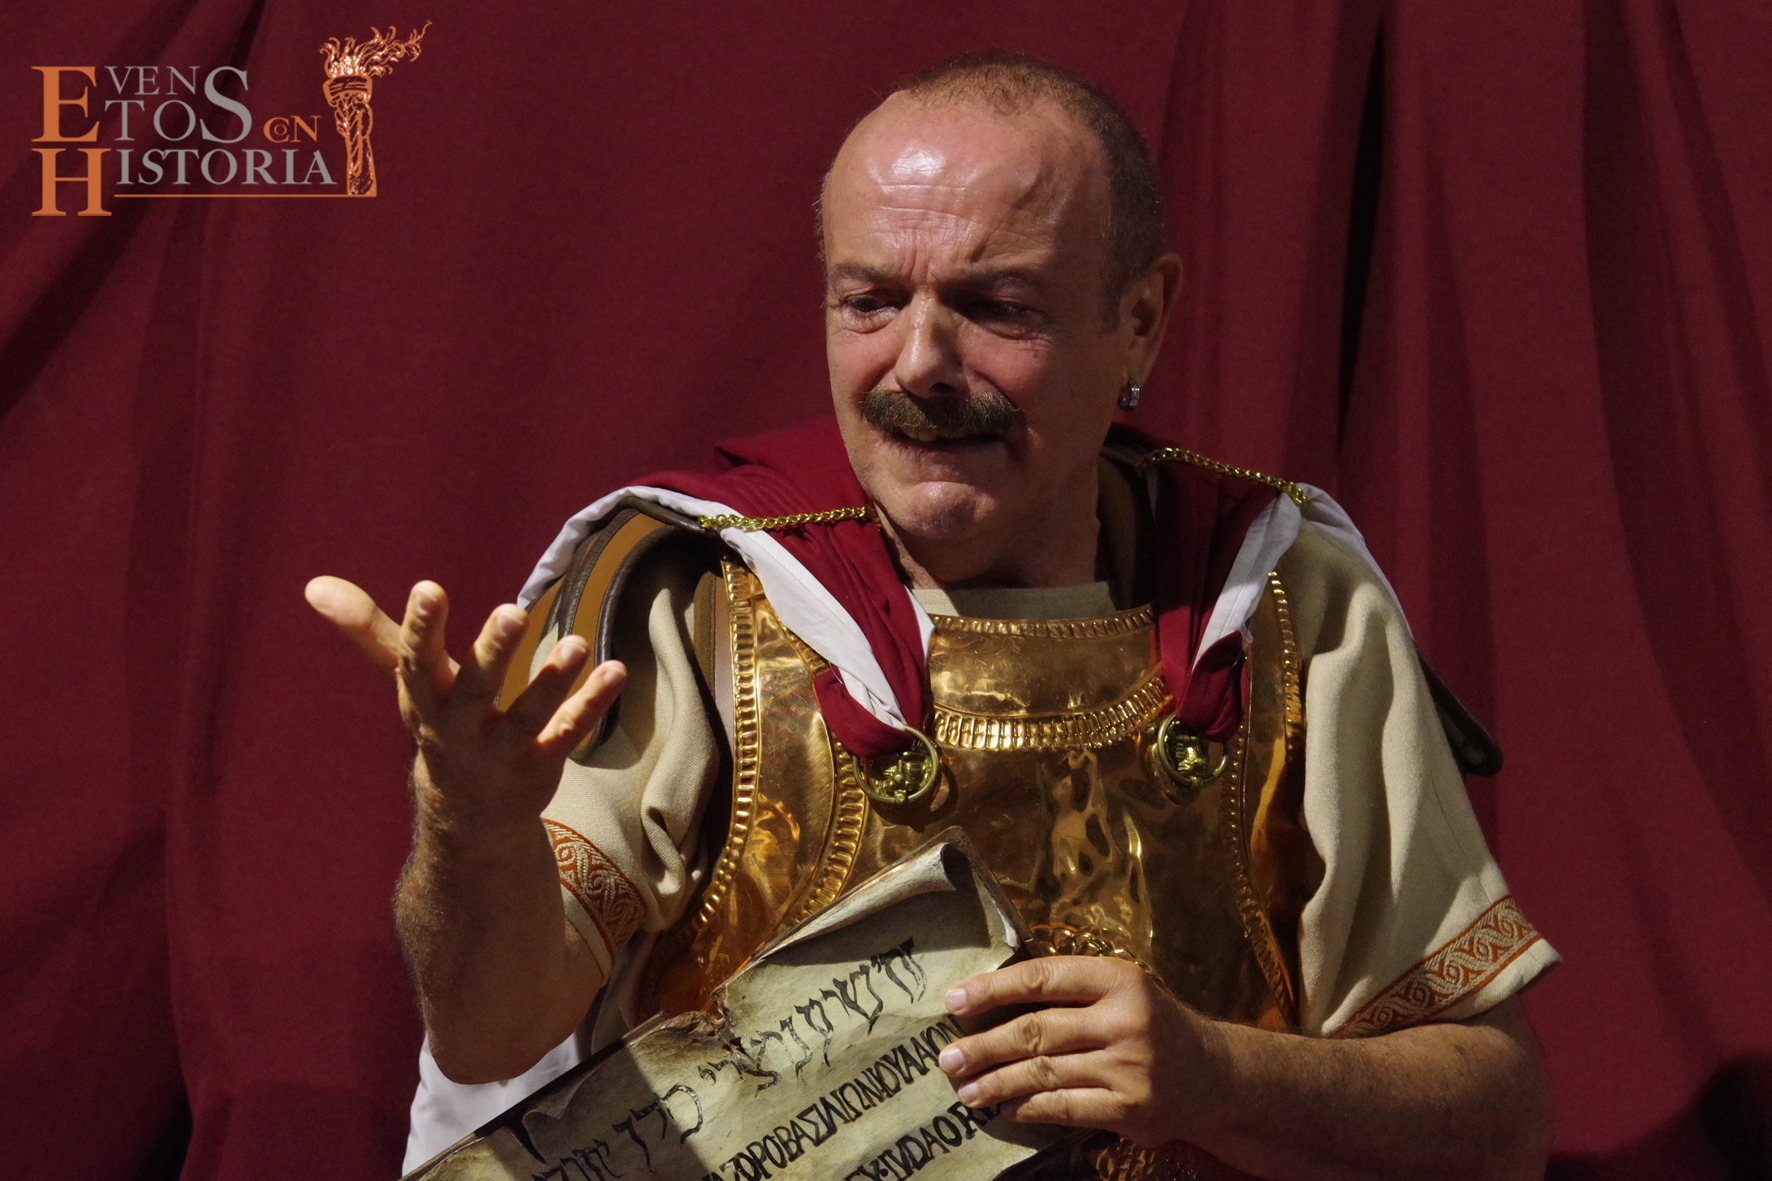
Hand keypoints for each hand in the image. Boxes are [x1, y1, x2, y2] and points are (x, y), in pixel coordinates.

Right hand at [304, 576, 626, 837]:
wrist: (464, 817)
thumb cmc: (437, 723)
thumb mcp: (407, 681)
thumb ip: (370, 631)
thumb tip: (314, 584)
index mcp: (425, 702)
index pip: (416, 663)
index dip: (421, 628)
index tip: (428, 587)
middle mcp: (460, 729)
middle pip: (475, 689)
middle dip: (492, 652)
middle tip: (512, 610)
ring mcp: (502, 752)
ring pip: (531, 716)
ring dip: (554, 680)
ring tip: (579, 644)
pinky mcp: (540, 765)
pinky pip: (569, 733)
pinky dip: (592, 703)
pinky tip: (617, 669)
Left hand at [937, 956, 1219, 1148]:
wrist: (1216, 1075)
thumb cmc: (1153, 1025)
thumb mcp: (1123, 991)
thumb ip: (1071, 990)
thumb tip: (991, 998)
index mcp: (1119, 979)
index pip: (1043, 977)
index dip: (993, 988)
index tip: (954, 1000)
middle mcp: (1125, 1020)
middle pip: (1037, 1030)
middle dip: (984, 1045)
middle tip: (947, 1058)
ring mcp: (1129, 1067)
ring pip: (1044, 1073)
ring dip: (997, 1083)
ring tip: (966, 1090)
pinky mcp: (1131, 1109)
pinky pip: (1064, 1107)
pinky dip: (1028, 1108)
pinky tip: (1004, 1107)